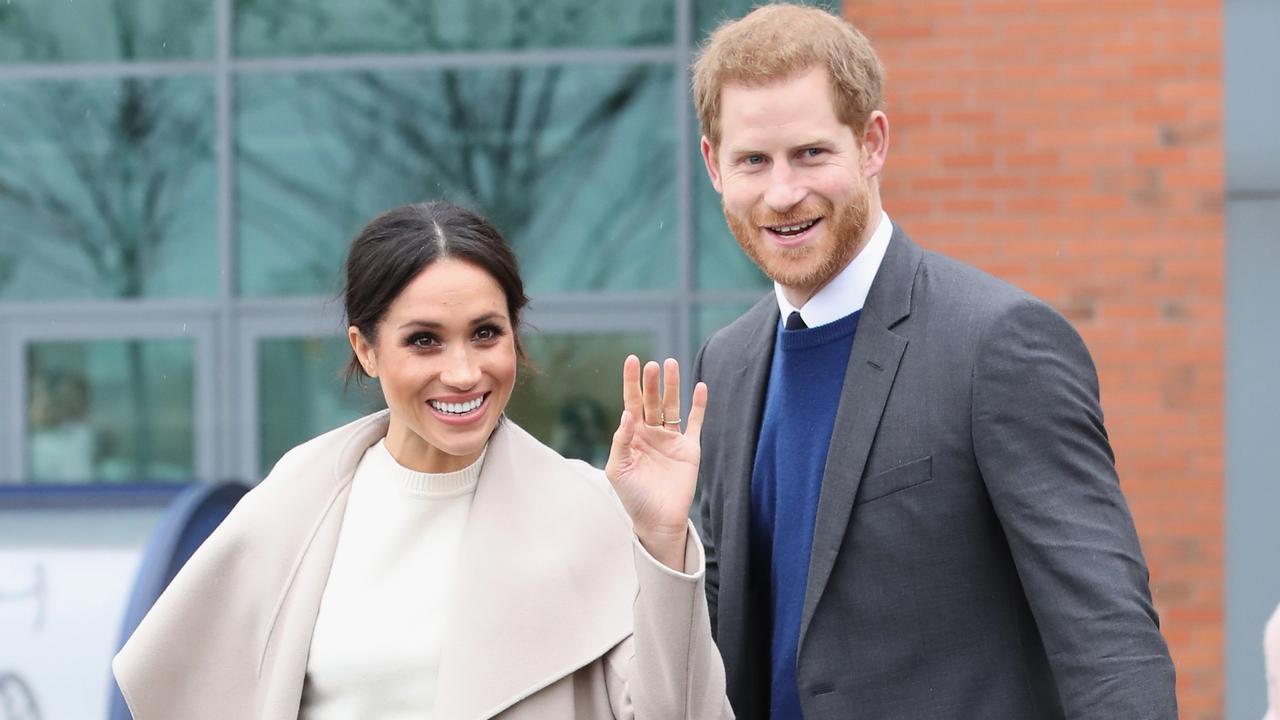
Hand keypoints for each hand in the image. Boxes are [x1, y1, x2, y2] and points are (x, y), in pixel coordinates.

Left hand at [604, 355, 707, 571]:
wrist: (658, 521)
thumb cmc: (633, 497)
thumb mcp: (618, 469)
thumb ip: (621, 441)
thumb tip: (627, 413)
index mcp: (632, 436)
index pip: (631, 403)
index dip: (631, 382)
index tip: (631, 361)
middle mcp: (651, 434)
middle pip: (652, 401)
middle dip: (652, 383)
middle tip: (652, 364)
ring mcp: (671, 440)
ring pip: (672, 406)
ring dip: (672, 386)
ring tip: (671, 364)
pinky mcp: (690, 449)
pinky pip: (696, 423)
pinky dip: (699, 405)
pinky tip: (701, 387)